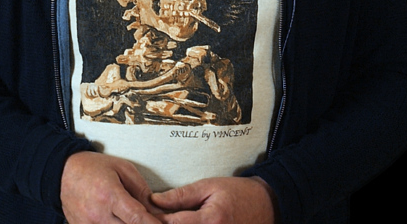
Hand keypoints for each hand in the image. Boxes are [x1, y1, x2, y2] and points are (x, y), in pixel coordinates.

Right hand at [61, 151, 165, 223]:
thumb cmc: (92, 167)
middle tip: (149, 219)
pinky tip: (118, 220)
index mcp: (109, 195)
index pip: (138, 218)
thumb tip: (156, 209)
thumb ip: (141, 189)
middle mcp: (98, 214)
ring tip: (129, 217)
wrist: (61, 172)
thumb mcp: (122, 168)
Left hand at [151, 176, 276, 223]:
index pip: (171, 223)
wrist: (266, 206)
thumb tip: (154, 200)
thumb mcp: (208, 186)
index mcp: (210, 220)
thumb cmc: (237, 193)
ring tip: (159, 221)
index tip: (140, 212)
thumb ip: (181, 195)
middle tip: (145, 218)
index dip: (152, 218)